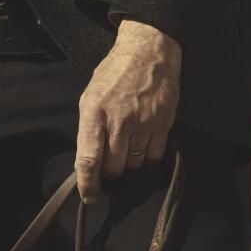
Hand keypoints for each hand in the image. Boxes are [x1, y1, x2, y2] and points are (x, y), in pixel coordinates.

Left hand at [75, 18, 180, 203]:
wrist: (148, 52)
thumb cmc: (115, 74)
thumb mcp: (91, 97)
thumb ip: (89, 129)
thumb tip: (88, 161)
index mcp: (94, 113)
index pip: (88, 160)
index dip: (88, 185)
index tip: (90, 197)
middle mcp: (118, 120)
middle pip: (113, 167)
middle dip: (110, 171)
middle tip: (110, 161)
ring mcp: (142, 122)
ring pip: (134, 164)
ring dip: (129, 162)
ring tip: (128, 142)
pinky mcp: (162, 122)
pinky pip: (154, 155)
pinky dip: (147, 157)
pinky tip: (143, 143)